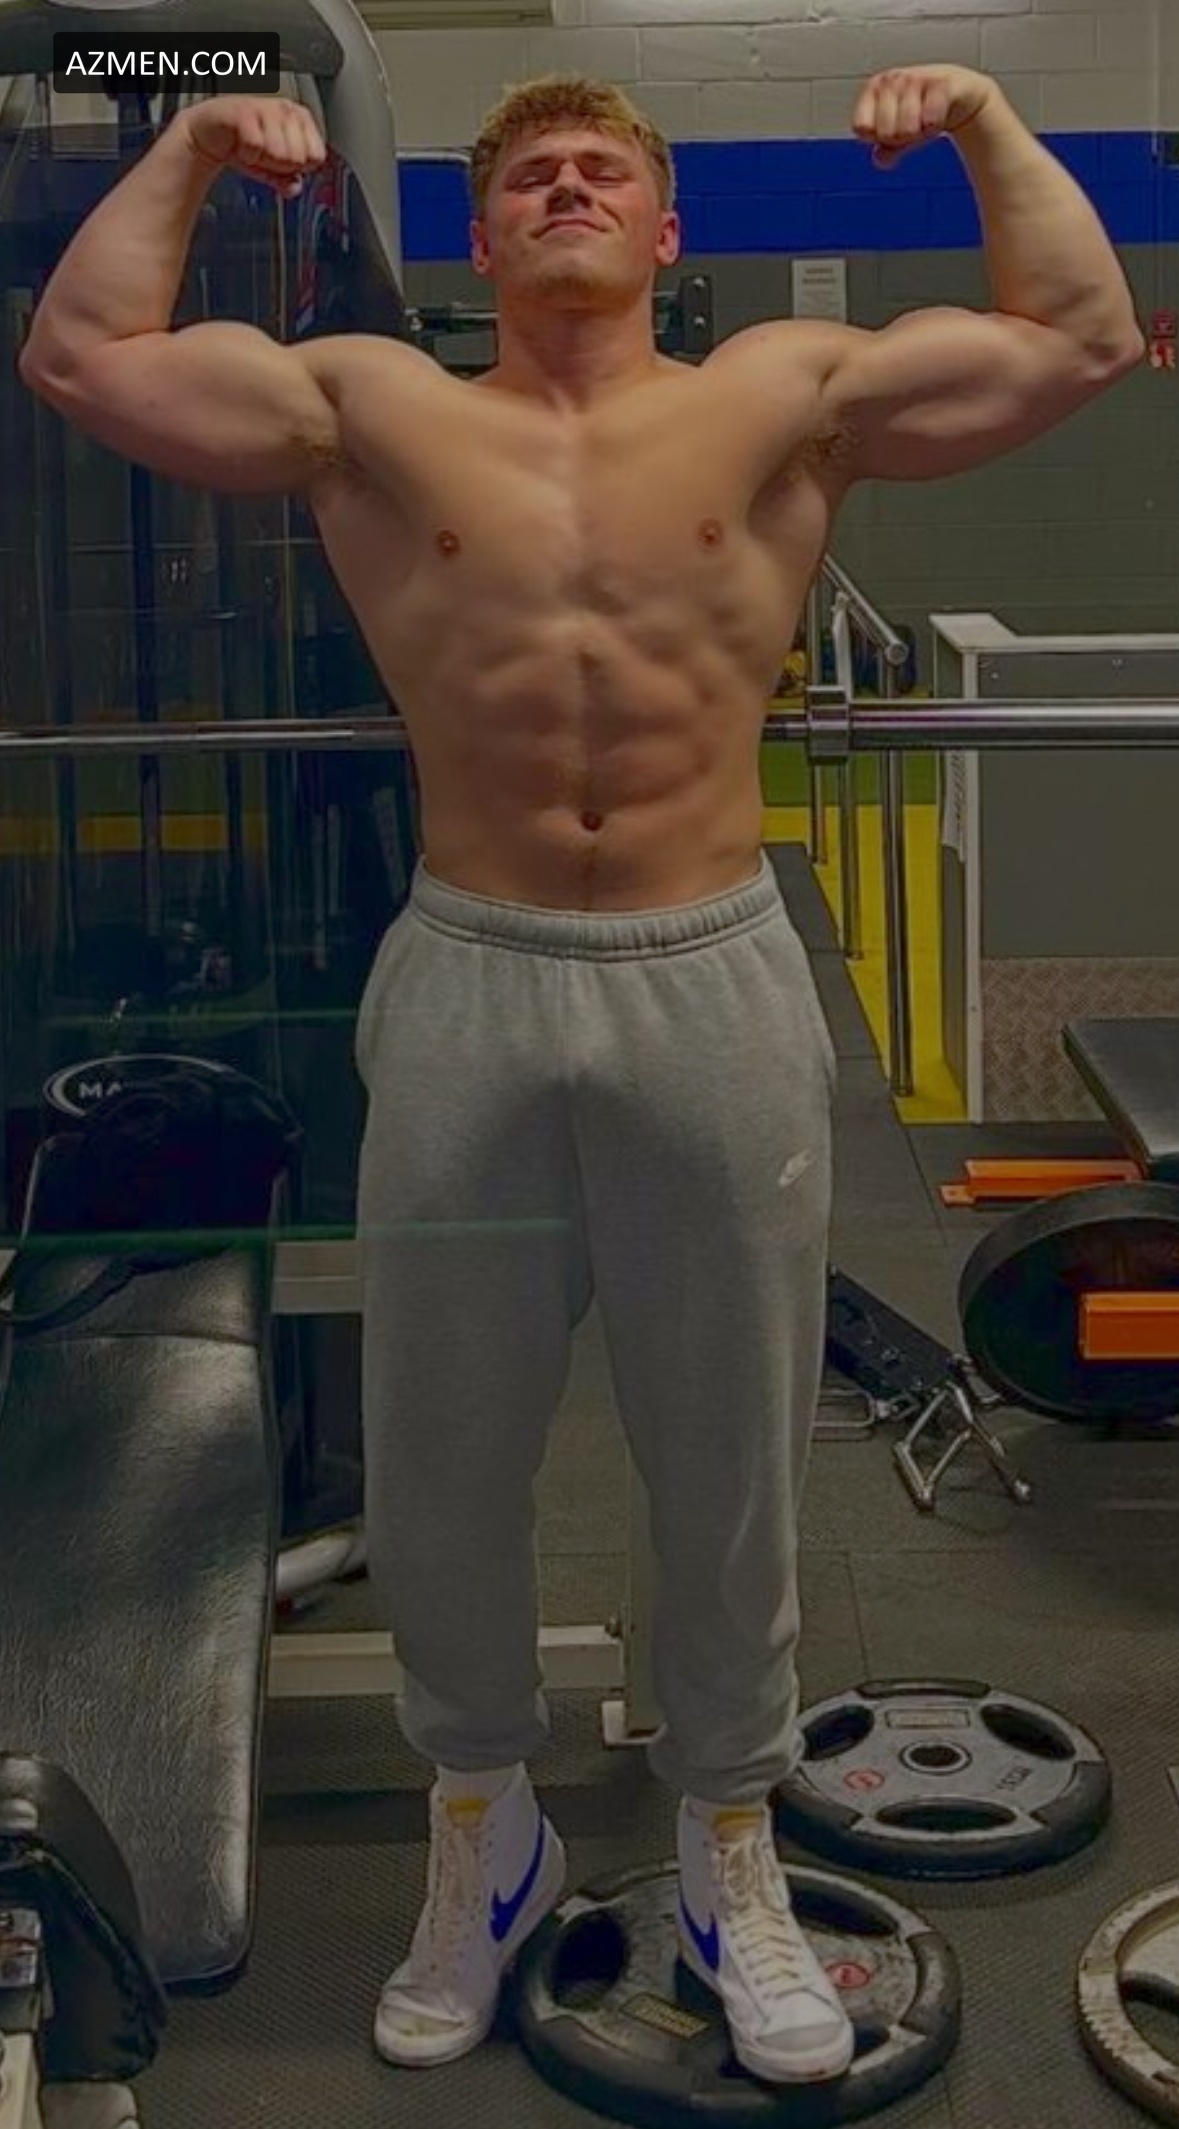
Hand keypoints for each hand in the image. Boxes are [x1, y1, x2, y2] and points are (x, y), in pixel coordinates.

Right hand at [183, 96, 326, 197]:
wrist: (211, 132)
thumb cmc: (244, 143)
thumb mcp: (272, 167)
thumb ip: (288, 179)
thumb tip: (295, 187)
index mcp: (301, 119)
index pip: (317, 156)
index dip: (299, 167)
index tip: (284, 160)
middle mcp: (287, 109)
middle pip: (299, 158)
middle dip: (279, 165)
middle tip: (264, 154)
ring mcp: (267, 108)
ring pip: (279, 153)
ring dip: (262, 159)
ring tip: (252, 148)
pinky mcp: (245, 111)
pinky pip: (256, 146)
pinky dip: (247, 155)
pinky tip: (241, 145)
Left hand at [852, 66, 998, 169]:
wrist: (960, 93)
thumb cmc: (923, 109)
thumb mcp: (900, 133)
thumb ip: (886, 149)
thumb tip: (880, 159)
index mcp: (875, 87)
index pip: (861, 126)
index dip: (875, 137)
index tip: (888, 131)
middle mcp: (893, 79)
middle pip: (886, 133)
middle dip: (900, 138)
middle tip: (913, 125)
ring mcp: (916, 78)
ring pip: (907, 129)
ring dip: (920, 133)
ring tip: (926, 120)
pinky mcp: (941, 83)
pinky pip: (930, 119)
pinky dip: (934, 126)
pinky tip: (939, 117)